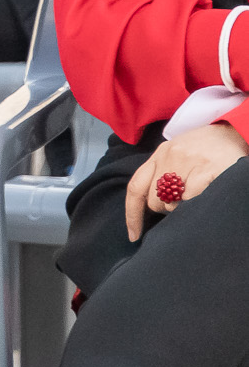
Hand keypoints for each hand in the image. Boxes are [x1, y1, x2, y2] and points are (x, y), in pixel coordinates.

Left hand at [125, 122, 247, 239]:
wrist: (233, 130)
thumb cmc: (206, 148)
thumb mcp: (178, 154)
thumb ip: (162, 174)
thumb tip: (153, 205)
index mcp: (159, 154)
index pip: (136, 187)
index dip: (132, 214)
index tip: (134, 235)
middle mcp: (169, 156)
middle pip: (154, 200)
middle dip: (166, 208)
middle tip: (184, 200)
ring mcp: (188, 162)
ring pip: (172, 203)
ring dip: (183, 207)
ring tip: (197, 193)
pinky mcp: (207, 169)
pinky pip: (192, 198)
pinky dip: (197, 202)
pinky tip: (207, 191)